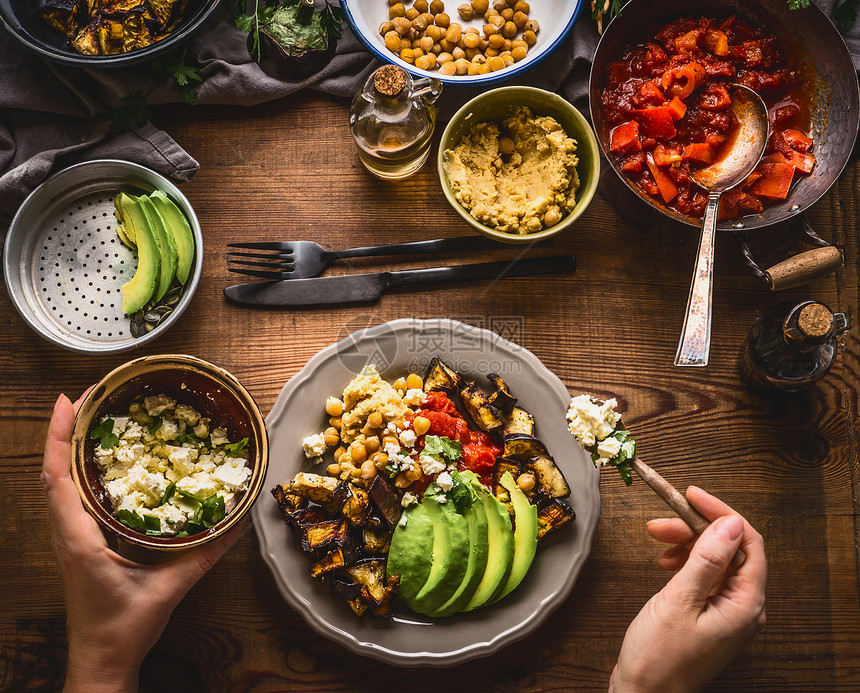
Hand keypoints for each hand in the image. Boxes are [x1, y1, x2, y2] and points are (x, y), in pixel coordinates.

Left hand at [42, 393, 243, 692]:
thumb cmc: (122, 630)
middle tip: (86, 397)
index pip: (58, 479)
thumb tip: (235, 525)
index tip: (69, 403)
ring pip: (55, 483)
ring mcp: (68, 539)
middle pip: (52, 471)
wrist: (100, 662)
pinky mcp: (77, 544)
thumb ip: (203, 556)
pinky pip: (67, 498)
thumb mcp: (167, 590)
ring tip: (87, 418)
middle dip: (63, 430)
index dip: (60, 437)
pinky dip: (73, 470)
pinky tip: (95, 461)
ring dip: (65, 447)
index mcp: (79, 541)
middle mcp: (67, 534)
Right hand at [608, 486, 765, 692]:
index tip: (691, 495)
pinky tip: (665, 564)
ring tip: (656, 541)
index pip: (747, 542)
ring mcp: (727, 611)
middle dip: (694, 528)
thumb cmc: (659, 658)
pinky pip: (704, 576)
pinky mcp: (710, 614)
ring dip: (686, 543)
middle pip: (728, 548)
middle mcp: (743, 606)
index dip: (720, 513)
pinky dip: (684, 562)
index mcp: (746, 603)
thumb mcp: (680, 601)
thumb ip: (706, 560)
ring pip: (714, 559)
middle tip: (660, 521)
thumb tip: (729, 524)